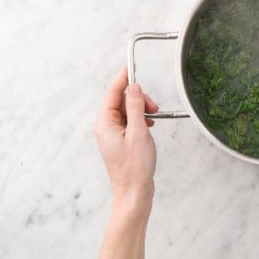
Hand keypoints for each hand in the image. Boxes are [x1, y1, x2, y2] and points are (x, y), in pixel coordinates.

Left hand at [94, 67, 158, 220]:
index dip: (123, 77)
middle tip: (153, 106)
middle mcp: (105, 128)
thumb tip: (133, 88)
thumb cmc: (135, 167)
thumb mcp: (139, 132)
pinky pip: (130, 122)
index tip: (131, 65)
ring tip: (154, 116)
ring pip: (127, 111)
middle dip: (138, 98)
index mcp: (105, 123)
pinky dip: (140, 119)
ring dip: (141, 109)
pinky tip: (149, 124)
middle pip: (120, 101)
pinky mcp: (121, 142)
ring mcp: (112, 135)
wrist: (133, 193)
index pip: (113, 92)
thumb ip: (135, 107)